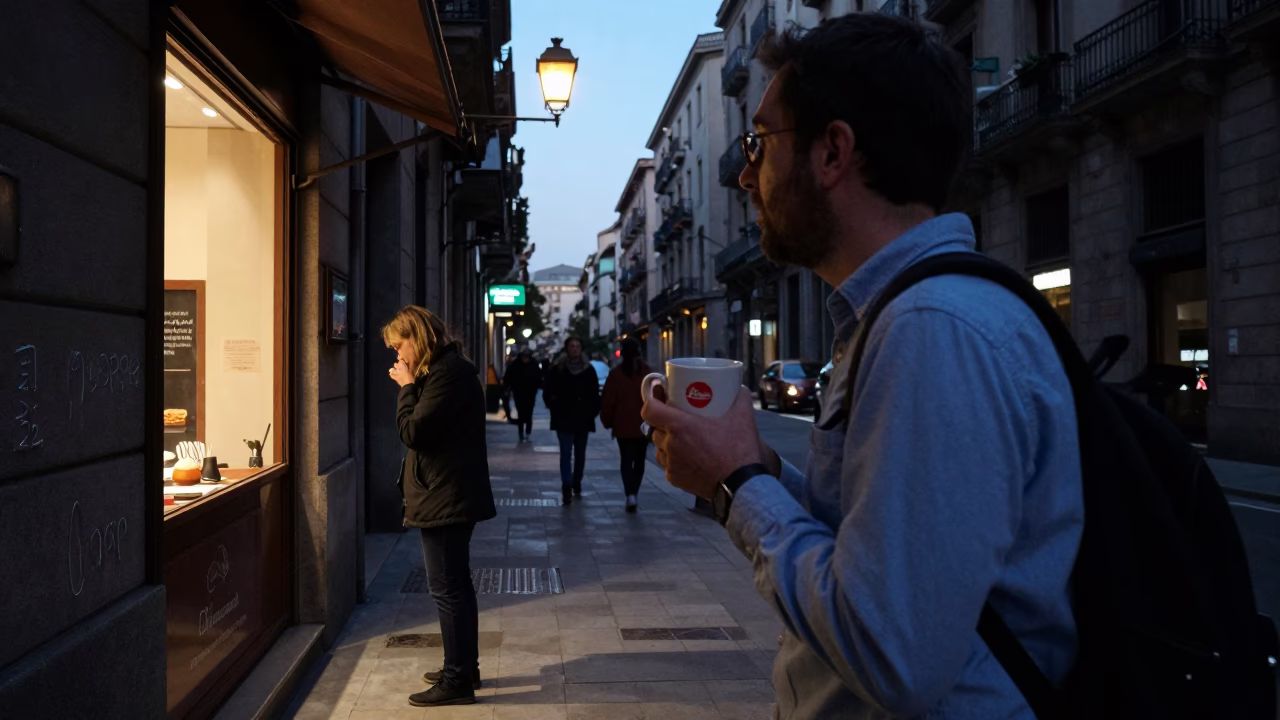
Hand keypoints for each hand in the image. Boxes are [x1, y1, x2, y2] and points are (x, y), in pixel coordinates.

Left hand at [389, 359, 413, 386]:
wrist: (408, 385)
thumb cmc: (411, 378)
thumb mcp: (411, 371)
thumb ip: (409, 367)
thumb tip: (408, 365)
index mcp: (403, 366)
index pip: (400, 361)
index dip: (401, 361)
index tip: (403, 362)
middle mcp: (398, 368)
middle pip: (395, 364)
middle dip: (397, 365)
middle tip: (400, 367)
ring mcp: (396, 373)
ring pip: (392, 369)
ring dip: (394, 369)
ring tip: (395, 370)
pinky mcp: (395, 377)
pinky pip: (391, 375)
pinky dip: (391, 374)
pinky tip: (392, 374)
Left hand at [641, 383, 771, 499]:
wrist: (741, 484)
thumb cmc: (739, 450)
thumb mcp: (743, 416)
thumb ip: (740, 397)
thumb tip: (739, 389)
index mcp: (679, 426)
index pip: (649, 410)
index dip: (652, 401)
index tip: (660, 397)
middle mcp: (670, 445)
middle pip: (655, 429)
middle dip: (663, 423)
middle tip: (679, 419)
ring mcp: (671, 464)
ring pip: (660, 448)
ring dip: (667, 442)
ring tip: (684, 440)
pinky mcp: (675, 479)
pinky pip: (668, 465)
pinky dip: (674, 460)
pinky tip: (688, 458)